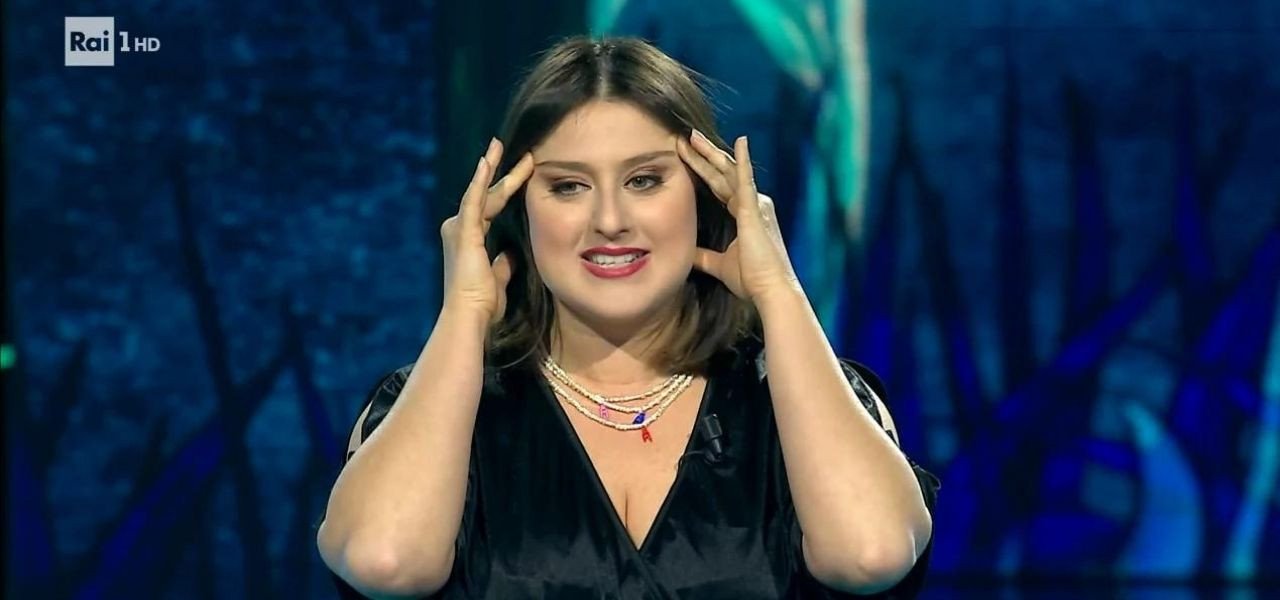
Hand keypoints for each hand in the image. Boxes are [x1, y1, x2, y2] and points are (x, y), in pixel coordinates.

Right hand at [439, 138, 533, 323]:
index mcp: (470, 240)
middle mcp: (459, 230)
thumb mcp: (498, 279)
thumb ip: (502, 264)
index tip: (523, 174)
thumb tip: (510, 254)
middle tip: (524, 154)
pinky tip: (488, 162)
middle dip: (506, 174)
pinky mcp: (463, 230)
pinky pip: (473, 199)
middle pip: (489, 195)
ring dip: (492, 167)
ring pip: (481, 191)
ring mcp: (459, 228)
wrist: (469, 315)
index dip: (508, 190)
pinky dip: (480, 180)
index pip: (492, 207)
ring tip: (499, 145)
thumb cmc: (483, 305)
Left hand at [677, 130, 800, 306]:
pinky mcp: (756, 209)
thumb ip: (702, 255)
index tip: (685, 156)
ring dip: (711, 153)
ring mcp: (756, 204)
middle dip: (703, 156)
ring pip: (729, 171)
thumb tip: (684, 251)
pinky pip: (747, 180)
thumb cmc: (751, 279)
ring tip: (693, 136)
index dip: (702, 171)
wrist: (770, 290)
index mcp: (744, 214)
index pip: (718, 186)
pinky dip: (742, 160)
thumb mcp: (719, 264)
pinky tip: (740, 141)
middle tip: (685, 137)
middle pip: (722, 174)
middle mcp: (752, 204)